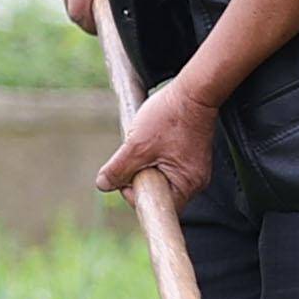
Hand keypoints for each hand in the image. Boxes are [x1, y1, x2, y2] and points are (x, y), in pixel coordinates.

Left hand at [96, 74, 217, 203]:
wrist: (193, 91)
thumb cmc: (170, 116)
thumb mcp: (136, 145)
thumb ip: (118, 169)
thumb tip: (103, 185)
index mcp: (185, 185)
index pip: (154, 206)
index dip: (133, 192)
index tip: (128, 171)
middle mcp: (194, 183)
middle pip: (156, 193)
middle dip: (139, 175)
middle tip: (137, 151)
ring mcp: (194, 171)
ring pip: (160, 178)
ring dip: (146, 164)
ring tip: (148, 142)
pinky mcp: (192, 159)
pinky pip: (167, 167)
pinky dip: (155, 157)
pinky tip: (156, 139)